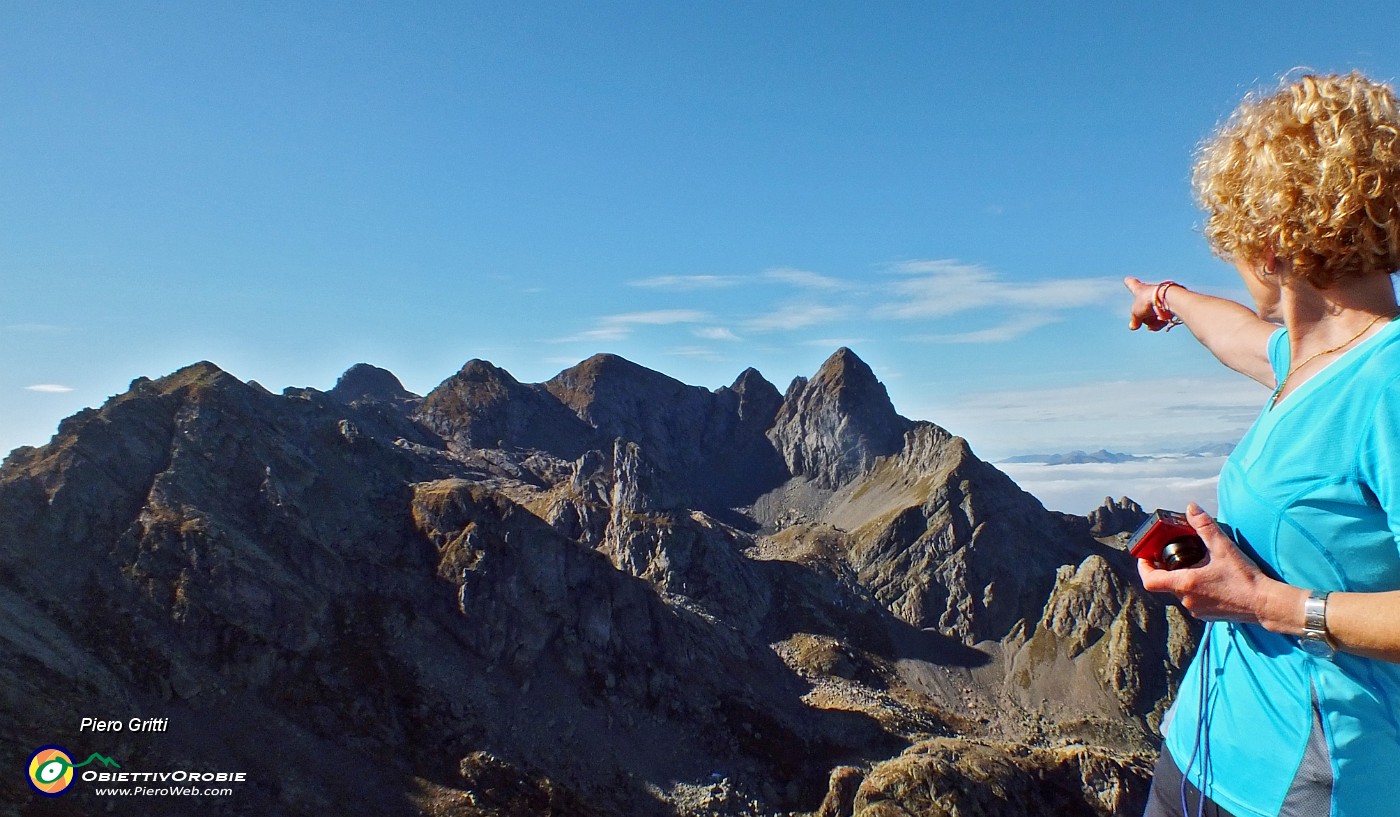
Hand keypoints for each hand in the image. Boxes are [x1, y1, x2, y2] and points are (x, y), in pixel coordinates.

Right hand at [1124, 276, 1170, 330]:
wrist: (1168, 299)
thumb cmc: (1148, 301)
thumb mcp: (1136, 313)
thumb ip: (1134, 320)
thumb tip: (1133, 327)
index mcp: (1139, 289)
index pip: (1132, 284)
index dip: (1129, 283)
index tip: (1127, 279)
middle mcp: (1150, 292)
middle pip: (1143, 308)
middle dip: (1144, 318)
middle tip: (1143, 320)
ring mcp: (1160, 298)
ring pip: (1153, 315)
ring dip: (1153, 322)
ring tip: (1155, 322)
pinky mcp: (1169, 304)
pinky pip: (1163, 317)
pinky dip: (1161, 322)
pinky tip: (1162, 322)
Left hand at [1137, 504, 1304, 631]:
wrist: (1266, 604)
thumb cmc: (1245, 579)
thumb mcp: (1223, 547)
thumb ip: (1205, 526)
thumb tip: (1191, 508)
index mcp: (1185, 584)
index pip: (1150, 580)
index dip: (1143, 567)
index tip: (1146, 556)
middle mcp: (1187, 600)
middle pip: (1165, 583)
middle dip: (1166, 568)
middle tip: (1172, 553)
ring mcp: (1197, 610)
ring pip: (1180, 592)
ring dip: (1182, 578)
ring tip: (1195, 563)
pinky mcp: (1207, 615)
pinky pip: (1193, 600)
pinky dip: (1195, 588)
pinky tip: (1209, 578)